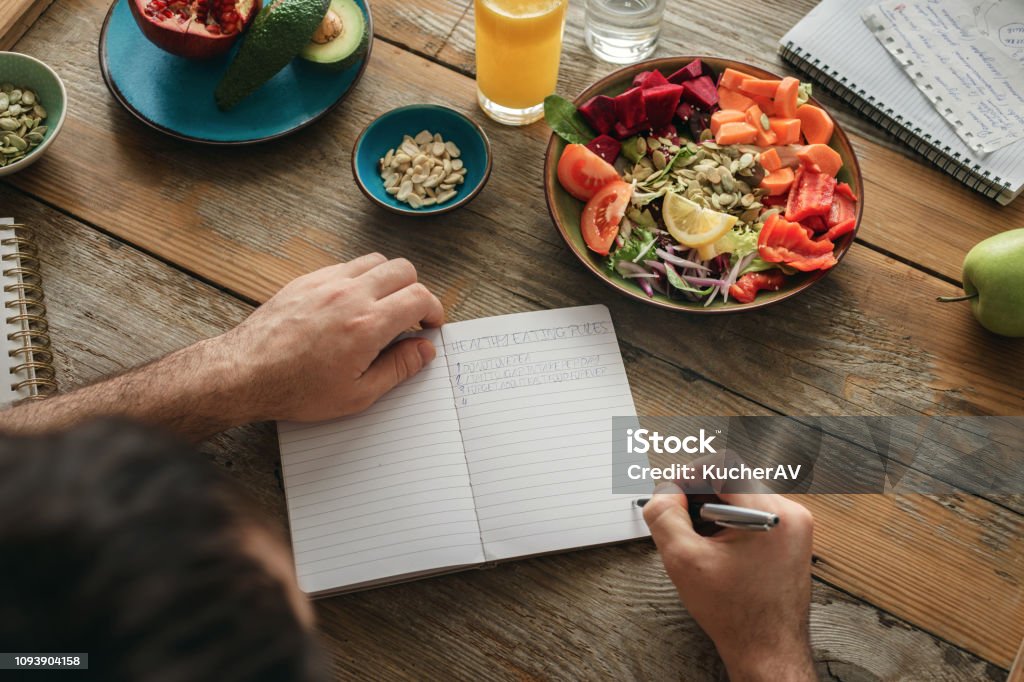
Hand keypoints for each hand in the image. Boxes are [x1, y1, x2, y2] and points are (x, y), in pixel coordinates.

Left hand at [214, 254, 443, 422]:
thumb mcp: (357, 395)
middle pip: (403, 270)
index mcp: (367, 325)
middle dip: (416, 291)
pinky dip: (359, 278)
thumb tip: (424, 350)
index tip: (431, 324)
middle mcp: (350, 295)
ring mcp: (326, 282)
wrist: (245, 374)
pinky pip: (346, 266)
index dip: (434, 310)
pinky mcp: (307, 280)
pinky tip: (353, 304)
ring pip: (375, 261)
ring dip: (389, 280)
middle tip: (412, 316)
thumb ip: (398, 368)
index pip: (419, 297)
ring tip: (384, 306)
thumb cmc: (297, 389)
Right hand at [643, 484, 815, 681]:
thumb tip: (664, 493)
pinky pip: (754, 512)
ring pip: (742, 495)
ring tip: (696, 537)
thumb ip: (665, 517)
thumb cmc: (735, 613)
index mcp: (771, 513)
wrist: (767, 649)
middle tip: (676, 514)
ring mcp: (794, 525)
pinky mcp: (790, 537)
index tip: (671, 491)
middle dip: (699, 493)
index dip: (691, 473)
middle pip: (733, 480)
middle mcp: (790, 513)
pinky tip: (715, 546)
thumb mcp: (684, 560)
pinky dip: (728, 521)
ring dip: (712, 508)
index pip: (725, 466)